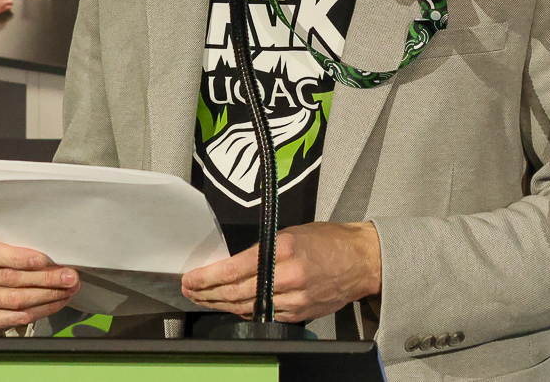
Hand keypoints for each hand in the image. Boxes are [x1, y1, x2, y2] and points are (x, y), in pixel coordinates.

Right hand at [0, 225, 79, 329]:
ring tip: (68, 290)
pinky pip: (11, 319)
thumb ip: (19, 240)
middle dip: (46, 278)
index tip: (44, 260)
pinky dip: (37, 312)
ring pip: (14, 300)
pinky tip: (54, 303)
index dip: (19, 258)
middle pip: (9, 278)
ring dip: (47, 296)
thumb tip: (55, 249)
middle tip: (70, 277)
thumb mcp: (2, 234)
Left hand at [181, 221, 380, 323]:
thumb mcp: (290, 233)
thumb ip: (262, 250)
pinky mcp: (300, 314)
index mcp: (282, 249)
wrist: (361, 261)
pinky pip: (264, 315)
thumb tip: (232, 265)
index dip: (207, 277)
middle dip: (207, 293)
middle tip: (189, 291)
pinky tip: (230, 306)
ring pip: (247, 307)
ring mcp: (294, 299)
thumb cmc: (327, 241)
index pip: (234, 268)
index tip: (190, 278)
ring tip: (203, 299)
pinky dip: (244, 311)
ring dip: (221, 304)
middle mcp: (287, 276)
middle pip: (236, 292)